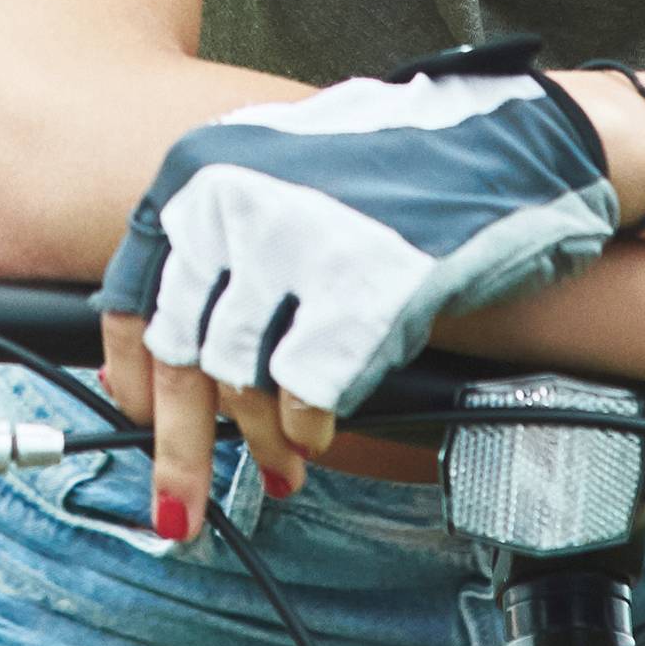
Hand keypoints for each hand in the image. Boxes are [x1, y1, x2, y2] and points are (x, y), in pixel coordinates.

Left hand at [96, 37, 620, 539]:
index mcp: (203, 167)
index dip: (135, 375)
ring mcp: (293, 246)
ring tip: (280, 465)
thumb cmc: (405, 160)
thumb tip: (178, 333)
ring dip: (259, 441)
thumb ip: (223, 236)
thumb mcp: (283, 169)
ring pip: (242, 382)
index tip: (143, 419)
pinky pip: (306, 392)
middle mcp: (233, 201)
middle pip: (182, 353)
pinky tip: (317, 433)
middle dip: (180, 445)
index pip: (133, 294)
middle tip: (181, 503)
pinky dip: (309, 426)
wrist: (511, 142)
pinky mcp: (356, 291)